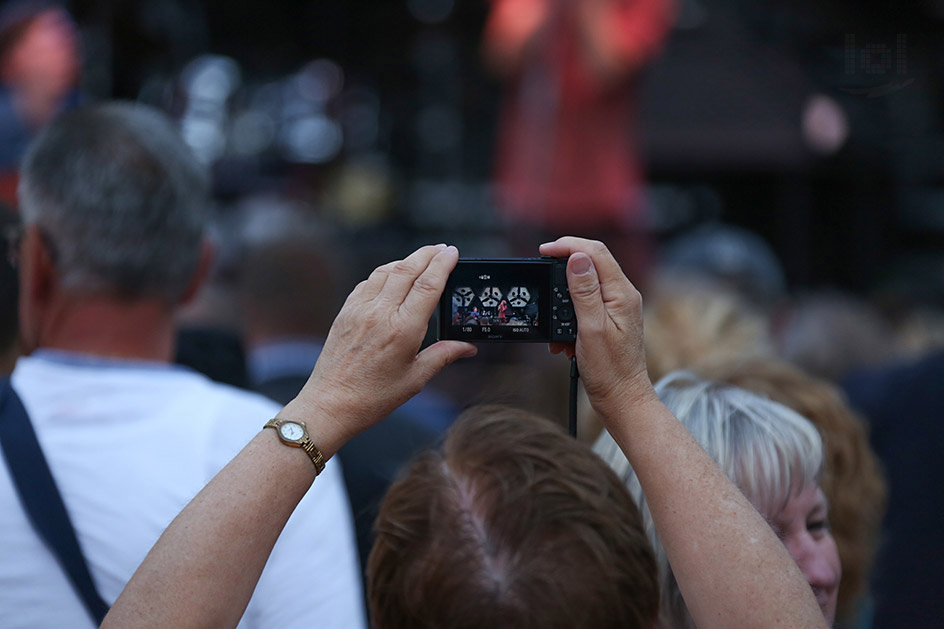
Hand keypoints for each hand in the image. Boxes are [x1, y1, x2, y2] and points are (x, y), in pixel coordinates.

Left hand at [280, 245, 476, 456]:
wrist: (331, 404)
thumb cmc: (373, 397)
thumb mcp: (415, 379)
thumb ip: (443, 356)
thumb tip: (468, 347)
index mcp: (403, 329)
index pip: (428, 285)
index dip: (442, 264)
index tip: (453, 253)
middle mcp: (380, 313)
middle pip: (407, 270)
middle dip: (427, 255)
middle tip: (441, 248)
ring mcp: (359, 310)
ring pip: (385, 271)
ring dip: (405, 261)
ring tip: (420, 259)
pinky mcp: (345, 312)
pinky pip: (367, 283)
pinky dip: (383, 274)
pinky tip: (391, 277)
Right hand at [540, 237, 656, 420]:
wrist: (622, 399)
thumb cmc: (610, 370)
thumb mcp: (591, 328)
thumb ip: (585, 291)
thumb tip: (577, 258)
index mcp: (622, 293)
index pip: (595, 252)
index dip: (568, 246)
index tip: (544, 251)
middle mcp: (623, 295)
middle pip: (592, 263)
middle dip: (564, 268)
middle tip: (541, 273)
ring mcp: (618, 307)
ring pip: (586, 285)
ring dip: (564, 298)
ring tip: (554, 320)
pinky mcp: (610, 319)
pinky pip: (587, 305)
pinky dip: (570, 316)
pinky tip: (563, 337)